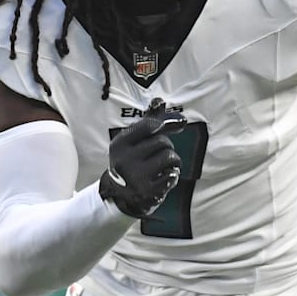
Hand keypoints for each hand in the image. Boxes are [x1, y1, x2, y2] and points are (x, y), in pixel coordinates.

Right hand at [99, 98, 187, 217]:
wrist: (120, 193)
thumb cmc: (130, 160)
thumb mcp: (132, 140)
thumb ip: (147, 121)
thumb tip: (160, 102)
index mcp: (119, 144)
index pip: (149, 126)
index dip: (165, 123)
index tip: (176, 123)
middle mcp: (125, 160)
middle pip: (162, 141)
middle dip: (166, 145)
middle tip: (157, 153)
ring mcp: (137, 177)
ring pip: (170, 156)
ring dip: (172, 160)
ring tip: (162, 165)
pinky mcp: (149, 190)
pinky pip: (173, 174)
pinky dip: (173, 173)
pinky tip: (163, 176)